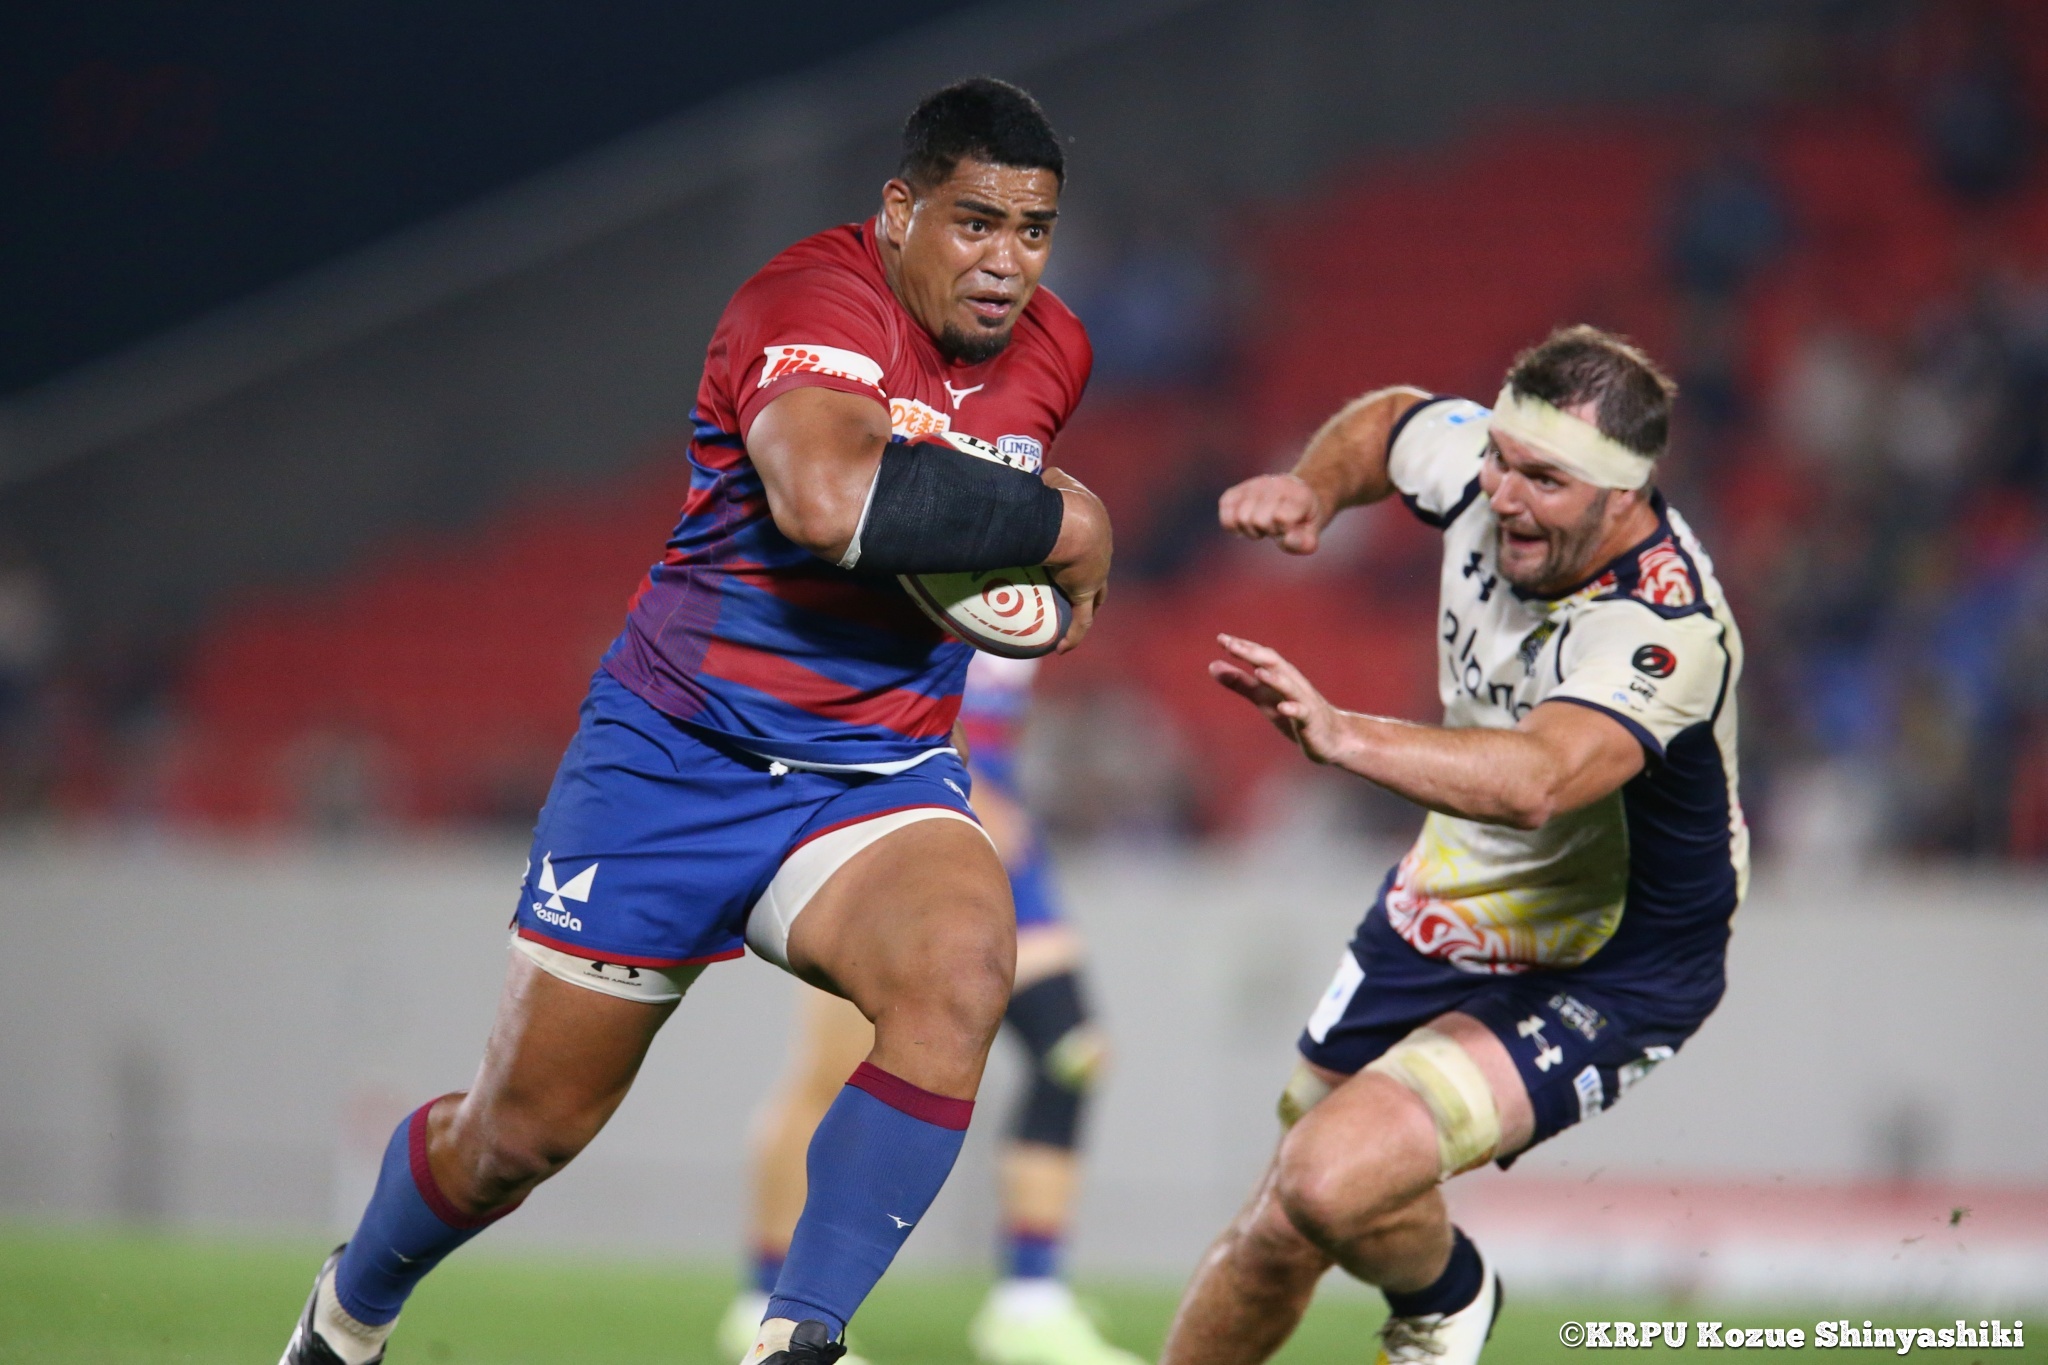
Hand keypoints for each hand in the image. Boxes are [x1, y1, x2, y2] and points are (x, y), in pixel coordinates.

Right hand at [1043, 466, 1110, 652]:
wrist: (1069, 523)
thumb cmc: (1057, 500)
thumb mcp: (1051, 482)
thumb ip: (1045, 481)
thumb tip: (1034, 479)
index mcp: (1095, 523)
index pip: (1090, 535)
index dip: (1082, 543)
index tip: (1070, 549)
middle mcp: (1102, 550)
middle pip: (1098, 567)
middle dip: (1092, 575)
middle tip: (1077, 582)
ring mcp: (1097, 572)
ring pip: (1097, 595)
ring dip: (1089, 605)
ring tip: (1073, 617)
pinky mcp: (1086, 591)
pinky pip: (1082, 620)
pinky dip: (1074, 636)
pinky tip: (1062, 649)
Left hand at [1208, 634, 1348, 763]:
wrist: (1331, 737)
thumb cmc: (1292, 713)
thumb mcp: (1262, 697)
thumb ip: (1239, 682)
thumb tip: (1212, 665)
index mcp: (1279, 675)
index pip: (1260, 655)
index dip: (1242, 647)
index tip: (1221, 638)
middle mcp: (1292, 682)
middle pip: (1274, 663)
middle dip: (1253, 654)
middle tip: (1231, 645)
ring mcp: (1304, 701)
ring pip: (1290, 686)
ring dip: (1275, 678)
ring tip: (1259, 671)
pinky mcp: (1311, 721)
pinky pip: (1303, 713)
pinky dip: (1293, 709)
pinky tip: (1283, 708)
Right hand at [1217, 474, 1324, 554]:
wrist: (1295, 497)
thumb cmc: (1303, 521)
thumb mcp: (1312, 534)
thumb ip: (1304, 542)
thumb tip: (1287, 539)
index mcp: (1297, 493)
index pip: (1280, 518)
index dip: (1283, 531)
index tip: (1290, 527)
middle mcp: (1274, 484)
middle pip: (1257, 520)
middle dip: (1266, 531)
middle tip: (1275, 527)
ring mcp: (1252, 485)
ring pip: (1240, 518)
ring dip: (1251, 530)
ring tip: (1262, 525)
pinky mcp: (1235, 492)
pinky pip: (1225, 516)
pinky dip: (1233, 527)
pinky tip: (1247, 524)